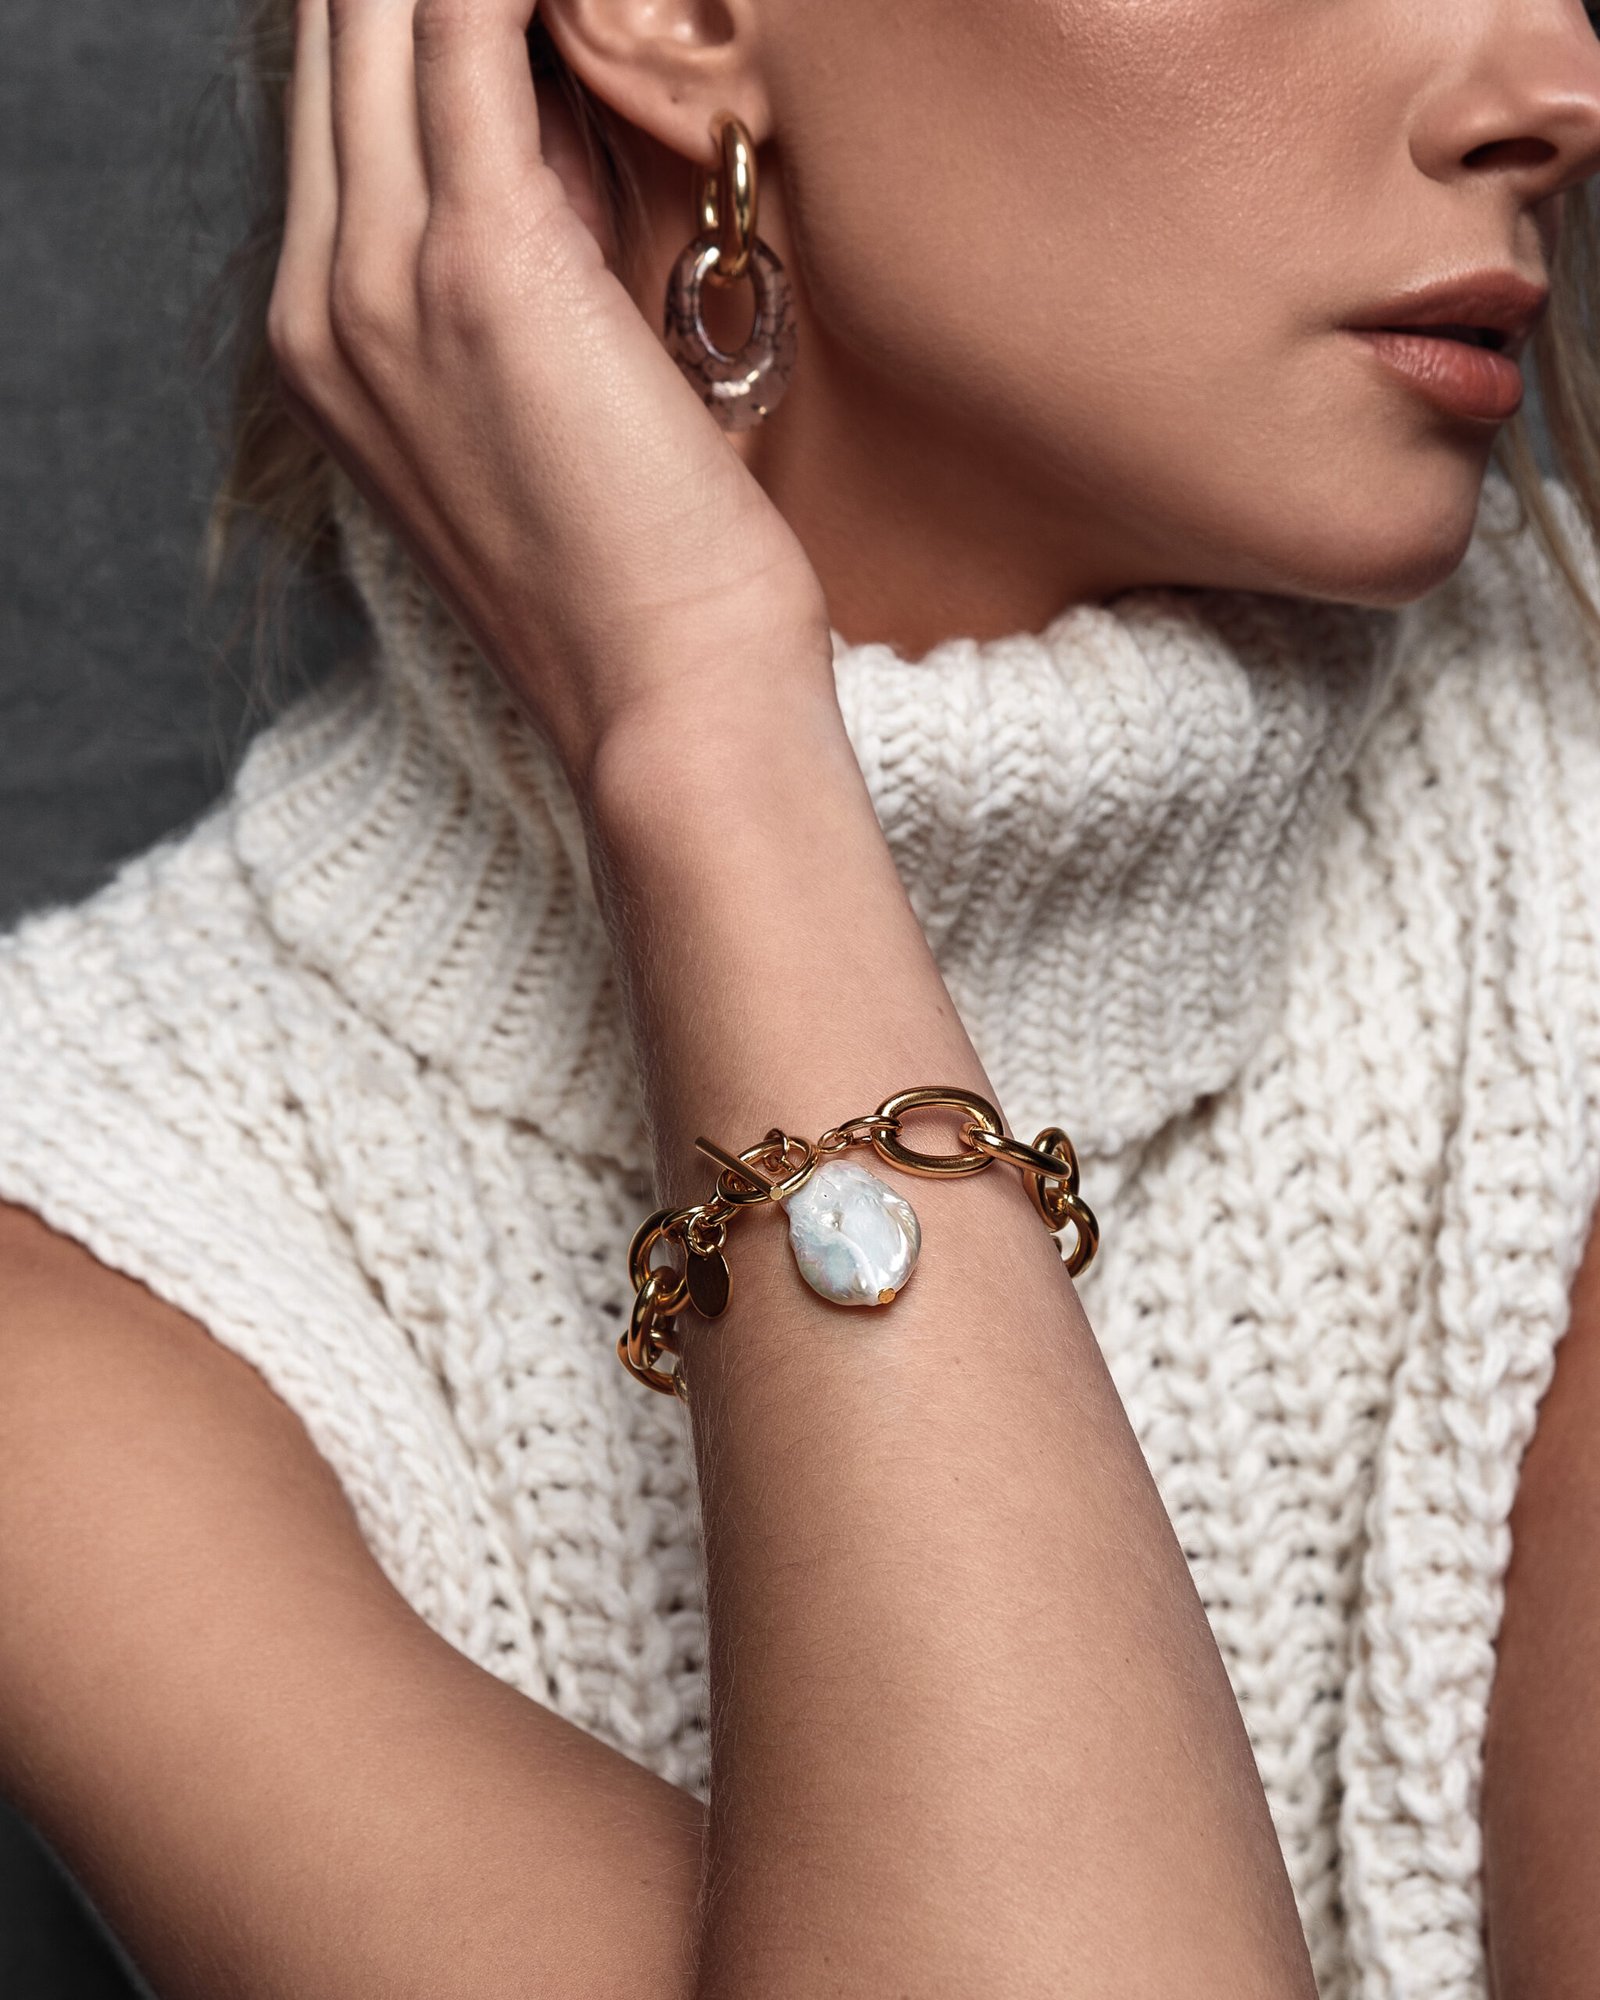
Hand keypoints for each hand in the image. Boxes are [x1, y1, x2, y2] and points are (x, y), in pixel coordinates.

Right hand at [268, 0, 833, 790]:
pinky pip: (463, 28)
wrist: (674, 704)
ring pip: (380, 17)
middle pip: (338, 43)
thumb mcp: (547, 413)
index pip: (345, 115)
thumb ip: (525, 266)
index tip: (499, 7)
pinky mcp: (486, 263)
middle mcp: (323, 306)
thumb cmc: (643, 583)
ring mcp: (381, 283)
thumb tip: (557, 126)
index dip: (414, 20)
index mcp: (329, 349)